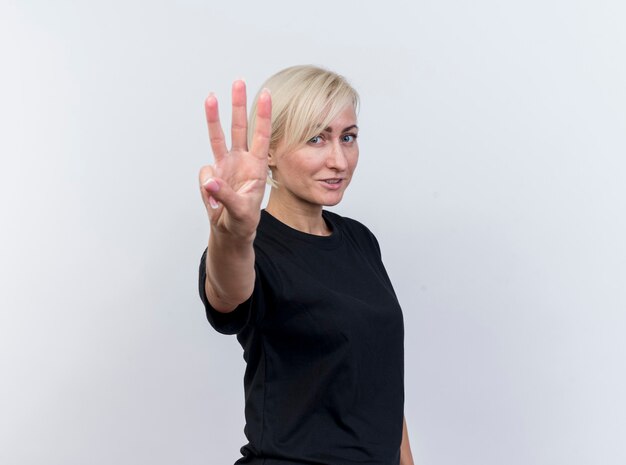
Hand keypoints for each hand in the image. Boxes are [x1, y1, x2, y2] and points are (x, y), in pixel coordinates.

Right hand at [199, 80, 271, 239]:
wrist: (231, 231)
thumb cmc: (243, 221)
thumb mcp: (240, 211)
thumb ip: (225, 195)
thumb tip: (209, 180)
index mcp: (256, 166)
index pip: (261, 136)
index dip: (264, 115)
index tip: (266, 94)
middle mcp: (241, 160)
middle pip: (239, 127)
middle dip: (239, 104)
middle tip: (239, 81)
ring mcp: (225, 165)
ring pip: (218, 136)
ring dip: (214, 117)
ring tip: (211, 96)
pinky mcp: (212, 174)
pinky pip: (204, 172)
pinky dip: (206, 186)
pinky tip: (214, 201)